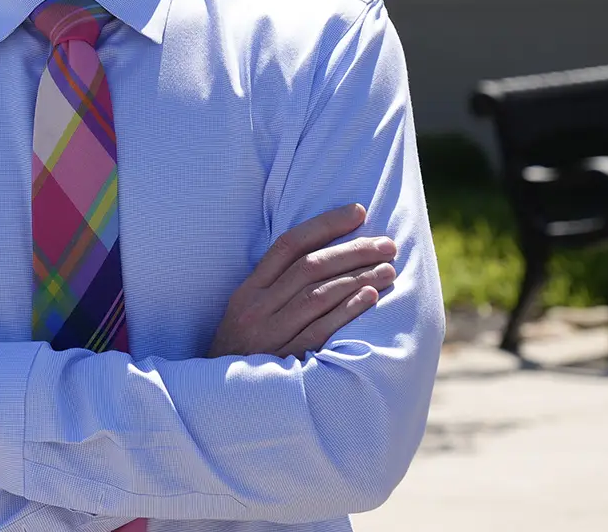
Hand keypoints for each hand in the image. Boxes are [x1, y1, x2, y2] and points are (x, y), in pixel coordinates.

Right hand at [209, 202, 397, 358]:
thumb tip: (324, 259)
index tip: (358, 212)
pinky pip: (320, 329)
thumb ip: (275, 287)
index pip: (288, 244)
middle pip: (309, 267)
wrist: (218, 396)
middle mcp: (257, 305)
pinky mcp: (284, 357)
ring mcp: (269, 332)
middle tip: (387, 244)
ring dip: (358, 278)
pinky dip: (346, 311)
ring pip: (318, 295)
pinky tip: (370, 297)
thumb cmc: (243, 349)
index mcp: (249, 289)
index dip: (325, 225)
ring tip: (389, 268)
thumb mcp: (246, 312)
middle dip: (352, 251)